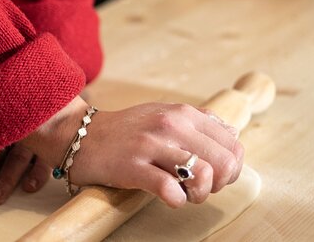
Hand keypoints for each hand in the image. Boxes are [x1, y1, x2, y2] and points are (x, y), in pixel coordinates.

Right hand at [22, 96, 242, 207]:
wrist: (79, 134)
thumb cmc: (125, 131)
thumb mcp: (164, 114)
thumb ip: (197, 124)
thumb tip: (231, 137)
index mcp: (183, 113)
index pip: (233, 143)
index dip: (230, 167)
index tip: (212, 174)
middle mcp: (171, 124)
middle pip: (225, 162)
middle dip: (219, 183)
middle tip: (198, 187)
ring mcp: (151, 144)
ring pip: (203, 175)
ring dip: (199, 194)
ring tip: (183, 192)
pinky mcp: (133, 166)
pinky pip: (170, 190)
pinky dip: (176, 200)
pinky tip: (167, 197)